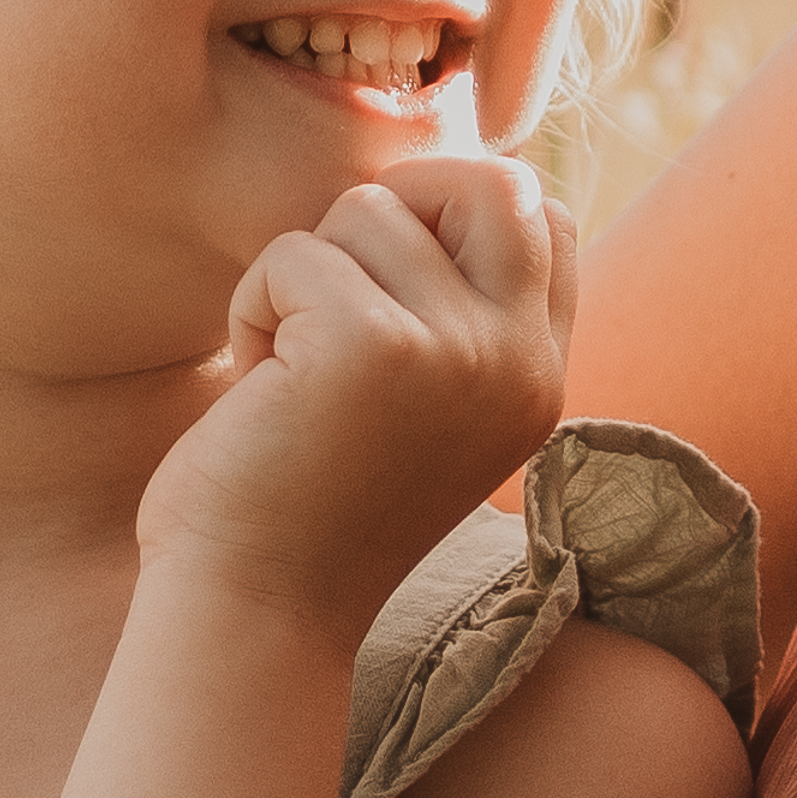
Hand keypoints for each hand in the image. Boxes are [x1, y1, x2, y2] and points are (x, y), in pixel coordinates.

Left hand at [141, 156, 575, 628]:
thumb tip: (426, 190)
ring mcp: (458, 352)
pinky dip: (252, 308)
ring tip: (288, 371)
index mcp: (539, 379)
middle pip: (489, 182)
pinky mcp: (374, 345)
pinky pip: (293, 253)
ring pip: (369, 210)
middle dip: (395, 206)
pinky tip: (257, 391)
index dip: (451, 218)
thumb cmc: (308, 508)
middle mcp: (519, 362)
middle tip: (331, 286)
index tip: (379, 288)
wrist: (256, 615)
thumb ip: (455, 317)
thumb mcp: (421, 407)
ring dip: (300, 275)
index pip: (544, 219)